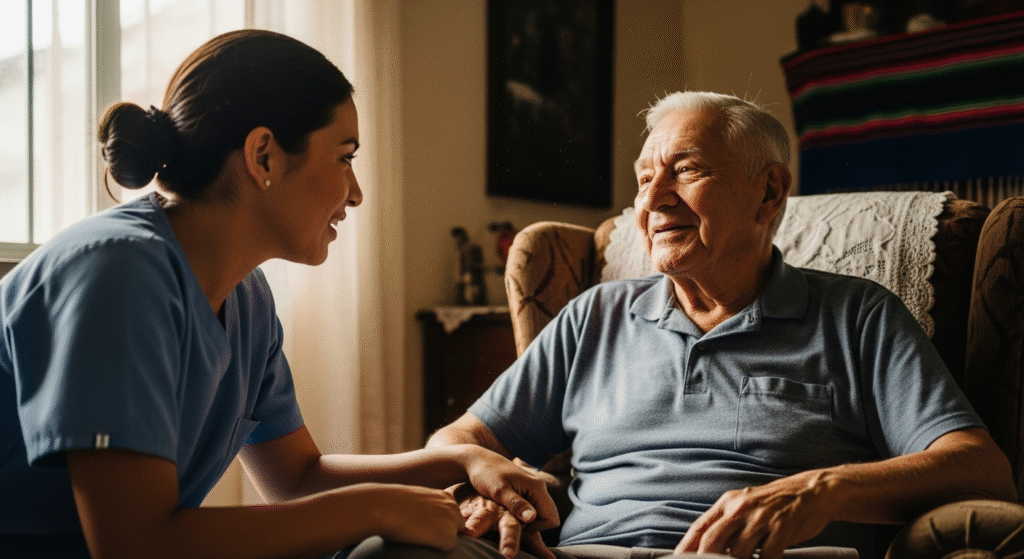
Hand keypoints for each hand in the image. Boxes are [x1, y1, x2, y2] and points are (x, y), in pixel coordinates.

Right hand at [372, 484, 463, 550]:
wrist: (383, 506)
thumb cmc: (392, 503)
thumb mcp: (417, 500)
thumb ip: (430, 509)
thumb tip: (429, 522)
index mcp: (446, 496)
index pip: (452, 517)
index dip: (437, 524)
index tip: (422, 523)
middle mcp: (453, 507)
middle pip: (456, 529)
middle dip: (442, 532)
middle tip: (419, 529)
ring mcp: (452, 521)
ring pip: (450, 539)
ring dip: (436, 540)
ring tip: (417, 533)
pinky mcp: (448, 537)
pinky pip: (445, 550)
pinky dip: (433, 549)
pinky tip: (418, 539)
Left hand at [459, 446, 559, 532]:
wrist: (477, 460)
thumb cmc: (485, 475)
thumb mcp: (499, 492)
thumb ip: (516, 505)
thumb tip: (532, 518)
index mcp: (537, 487)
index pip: (551, 519)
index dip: (537, 528)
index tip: (517, 525)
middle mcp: (539, 487)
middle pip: (549, 517)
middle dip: (534, 525)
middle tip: (511, 521)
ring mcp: (534, 488)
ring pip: (541, 513)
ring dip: (528, 520)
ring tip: (508, 515)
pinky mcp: (527, 490)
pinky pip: (533, 507)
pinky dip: (524, 514)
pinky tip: (508, 511)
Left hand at [674, 471, 834, 558]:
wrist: (811, 491)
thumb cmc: (774, 505)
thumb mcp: (745, 506)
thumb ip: (726, 525)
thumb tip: (704, 548)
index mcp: (728, 503)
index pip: (700, 527)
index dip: (686, 546)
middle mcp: (740, 507)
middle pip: (713, 540)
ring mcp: (761, 517)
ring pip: (739, 551)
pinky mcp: (782, 525)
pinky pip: (768, 555)